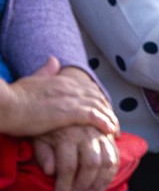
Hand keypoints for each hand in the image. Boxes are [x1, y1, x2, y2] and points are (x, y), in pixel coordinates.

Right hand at [0, 59, 119, 137]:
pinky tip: (111, 130)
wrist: (5, 104)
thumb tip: (54, 60)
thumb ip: (45, 71)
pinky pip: (93, 117)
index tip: (104, 108)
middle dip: (106, 109)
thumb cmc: (13, 96)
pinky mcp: (69, 112)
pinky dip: (104, 123)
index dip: (98, 99)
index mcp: (63, 81)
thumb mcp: (31, 79)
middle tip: (113, 121)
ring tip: (115, 129)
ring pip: (99, 107)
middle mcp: (71, 87)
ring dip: (109, 118)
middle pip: (97, 97)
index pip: (88, 89)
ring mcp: (71, 99)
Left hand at [32, 125, 118, 190]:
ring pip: (107, 160)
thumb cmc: (50, 128)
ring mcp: (100, 134)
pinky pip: (115, 155)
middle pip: (91, 163)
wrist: (66, 107)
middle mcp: (87, 134)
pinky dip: (111, 172)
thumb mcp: (39, 139)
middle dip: (84, 184)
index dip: (65, 185)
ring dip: (100, 180)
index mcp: (67, 136)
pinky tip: (103, 183)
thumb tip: (50, 171)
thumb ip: (43, 155)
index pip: (68, 166)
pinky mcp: (109, 136)